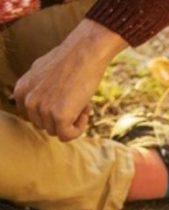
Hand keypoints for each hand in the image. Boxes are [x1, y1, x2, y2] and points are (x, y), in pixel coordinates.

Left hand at [13, 20, 125, 141]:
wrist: (85, 52)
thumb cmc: (69, 59)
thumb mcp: (42, 71)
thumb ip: (36, 88)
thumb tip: (42, 103)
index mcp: (21, 90)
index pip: (32, 117)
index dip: (50, 113)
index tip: (64, 101)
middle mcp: (28, 100)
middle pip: (44, 126)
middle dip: (62, 118)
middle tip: (76, 100)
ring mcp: (42, 109)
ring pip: (56, 132)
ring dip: (72, 121)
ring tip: (81, 101)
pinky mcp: (59, 116)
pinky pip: (68, 135)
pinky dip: (79, 128)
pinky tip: (85, 110)